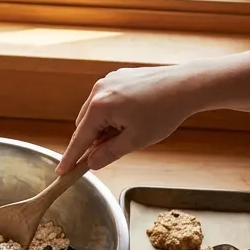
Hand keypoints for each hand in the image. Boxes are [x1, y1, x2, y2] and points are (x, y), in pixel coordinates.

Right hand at [57, 64, 199, 173]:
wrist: (188, 84)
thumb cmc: (165, 111)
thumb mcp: (135, 141)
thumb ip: (108, 154)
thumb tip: (90, 164)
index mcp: (100, 107)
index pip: (79, 139)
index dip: (71, 158)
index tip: (61, 172)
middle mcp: (99, 90)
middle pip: (84, 125)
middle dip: (92, 140)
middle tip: (111, 150)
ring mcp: (109, 81)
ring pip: (94, 113)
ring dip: (102, 127)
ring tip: (127, 130)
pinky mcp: (119, 77)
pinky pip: (105, 101)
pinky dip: (110, 114)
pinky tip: (131, 117)